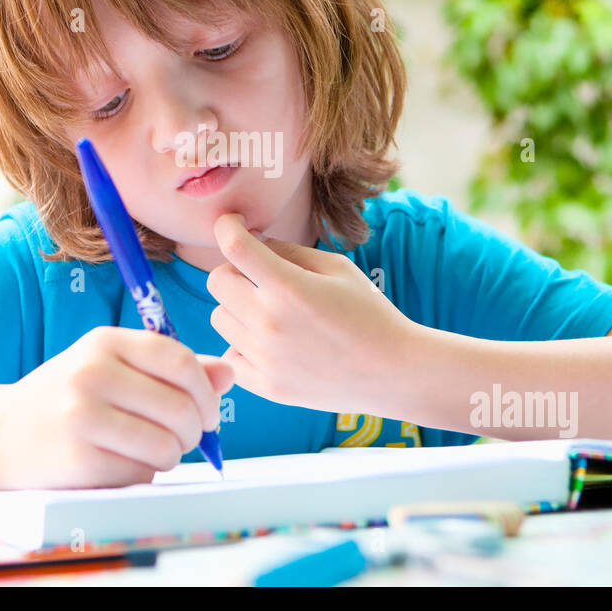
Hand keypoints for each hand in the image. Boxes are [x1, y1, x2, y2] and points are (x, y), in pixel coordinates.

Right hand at [0, 326, 233, 489]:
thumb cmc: (69, 399)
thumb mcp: (114, 369)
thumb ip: (172, 369)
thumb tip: (229, 373)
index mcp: (106, 342)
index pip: (181, 361)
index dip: (206, 391)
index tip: (207, 412)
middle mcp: (92, 372)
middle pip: (181, 408)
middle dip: (192, 432)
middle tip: (178, 439)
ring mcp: (82, 415)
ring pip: (167, 445)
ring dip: (169, 457)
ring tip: (147, 452)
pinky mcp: (78, 457)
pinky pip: (141, 473)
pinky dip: (142, 475)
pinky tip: (118, 465)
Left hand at [206, 213, 418, 413]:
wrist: (394, 372)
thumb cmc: (369, 313)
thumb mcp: (338, 268)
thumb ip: (290, 251)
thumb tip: (254, 243)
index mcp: (290, 287)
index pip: (234, 247)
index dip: (226, 226)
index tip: (230, 223)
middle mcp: (270, 323)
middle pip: (217, 281)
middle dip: (234, 270)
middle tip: (259, 277)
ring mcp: (266, 359)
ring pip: (219, 317)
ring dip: (237, 308)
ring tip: (270, 313)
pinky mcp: (267, 387)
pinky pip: (229, 355)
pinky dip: (242, 345)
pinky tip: (269, 343)